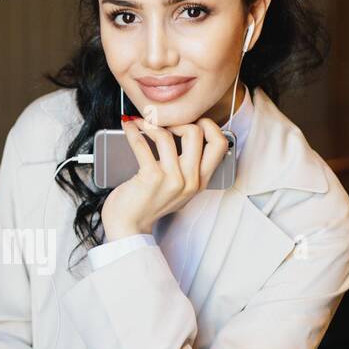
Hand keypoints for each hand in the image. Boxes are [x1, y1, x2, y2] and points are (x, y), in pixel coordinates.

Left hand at [101, 116, 228, 240]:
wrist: (129, 228)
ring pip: (168, 135)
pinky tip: (129, 128)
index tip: (193, 120)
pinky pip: (143, 144)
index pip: (220, 145)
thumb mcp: (177, 190)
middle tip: (163, 121)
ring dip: (150, 124)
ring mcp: (172, 180)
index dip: (209, 126)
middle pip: (197, 133)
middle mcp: (190, 181)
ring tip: (140, 123)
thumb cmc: (148, 205)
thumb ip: (186, 168)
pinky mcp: (151, 178)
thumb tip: (184, 132)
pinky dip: (133, 132)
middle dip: (178, 120)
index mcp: (200, 182)